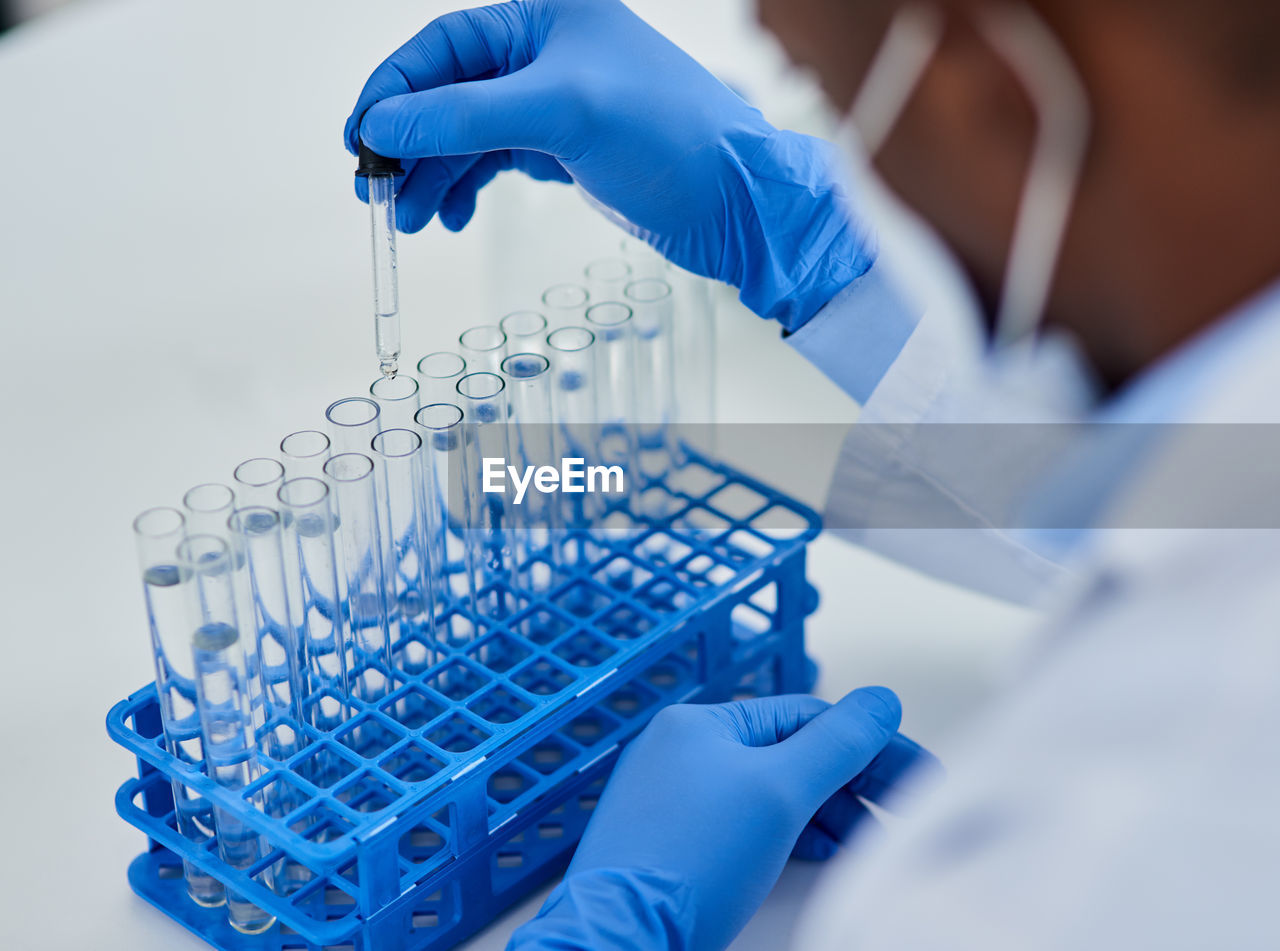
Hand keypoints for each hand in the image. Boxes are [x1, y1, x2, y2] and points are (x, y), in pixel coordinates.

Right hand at [344, 0, 872, 327]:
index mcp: (541, 15)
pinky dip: (466, 187)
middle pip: (445, 92)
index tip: (358, 143)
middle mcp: (541, 51)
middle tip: (374, 194)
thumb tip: (381, 126)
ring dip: (432, 175)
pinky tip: (451, 217)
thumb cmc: (667, 135)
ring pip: (465, 133)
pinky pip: (492, 160)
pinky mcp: (561, 147)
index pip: (441, 47)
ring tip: (410, 221)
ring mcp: (550, 101)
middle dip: (408, 143)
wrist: (734, 201)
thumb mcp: (560, 114)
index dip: (392, 93)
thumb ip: (465, 117)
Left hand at [507, 689, 935, 950]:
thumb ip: (836, 743)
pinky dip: (790, 835)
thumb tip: (881, 701)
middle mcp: (683, 752)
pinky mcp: (674, 845)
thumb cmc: (690, 860)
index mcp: (700, 724)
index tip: (921, 777)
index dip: (870, 746)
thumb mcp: (779, 790)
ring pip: (770, 792)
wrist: (621, 931)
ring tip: (869, 840)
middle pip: (790, 754)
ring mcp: (674, 799)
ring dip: (826, 812)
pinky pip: (746, 824)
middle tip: (905, 813)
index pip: (806, 718)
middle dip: (851, 783)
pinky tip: (819, 852)